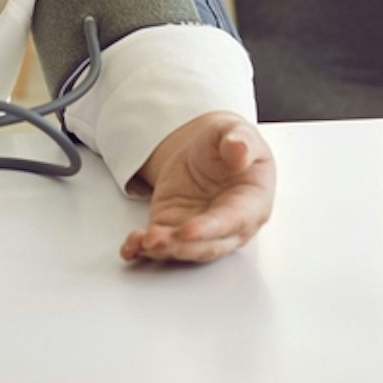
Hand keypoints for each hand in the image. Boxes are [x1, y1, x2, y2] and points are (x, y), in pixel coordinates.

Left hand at [121, 111, 275, 263]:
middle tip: (157, 240)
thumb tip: (239, 151)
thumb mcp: (238, 133)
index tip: (188, 230)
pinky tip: (131, 247)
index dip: (210, 229)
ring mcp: (201, 232)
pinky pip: (162, 244)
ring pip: (183, 249)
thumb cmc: (232, 146)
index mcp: (251, 204)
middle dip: (180, 246)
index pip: (231, 222)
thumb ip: (240, 142)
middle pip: (206, 245)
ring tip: (141, 242)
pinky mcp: (176, 229)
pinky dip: (144, 247)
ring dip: (162, 249)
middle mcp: (229, 227)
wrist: (211, 150)